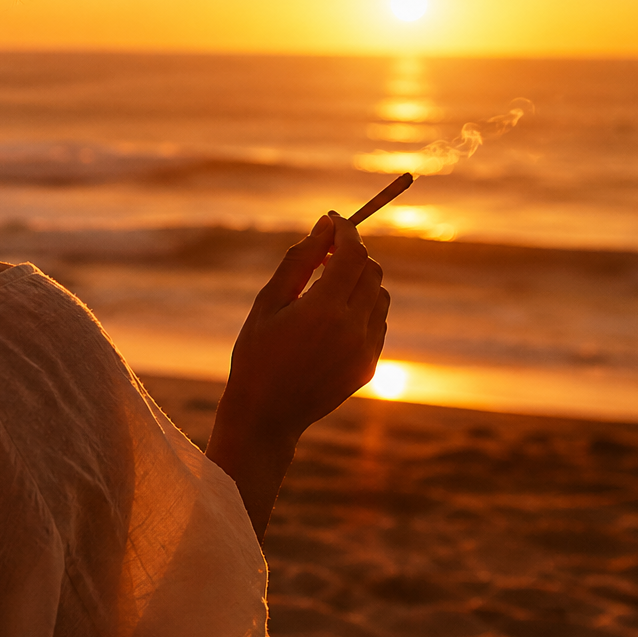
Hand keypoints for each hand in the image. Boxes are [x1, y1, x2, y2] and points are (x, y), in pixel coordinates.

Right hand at [219, 213, 388, 440]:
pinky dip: (364, 307)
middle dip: (352, 253)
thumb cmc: (257, 355)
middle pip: (372, 270)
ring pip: (380, 294)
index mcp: (324, 310)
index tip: (332, 220)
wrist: (267, 416)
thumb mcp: (268, 302)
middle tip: (324, 254)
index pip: (353, 253)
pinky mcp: (369, 366)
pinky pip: (379, 322)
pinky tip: (333, 316)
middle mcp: (353, 329)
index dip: (346, 230)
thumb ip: (299, 261)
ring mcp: (365, 350)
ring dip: (360, 280)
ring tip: (327, 287)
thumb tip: (323, 227)